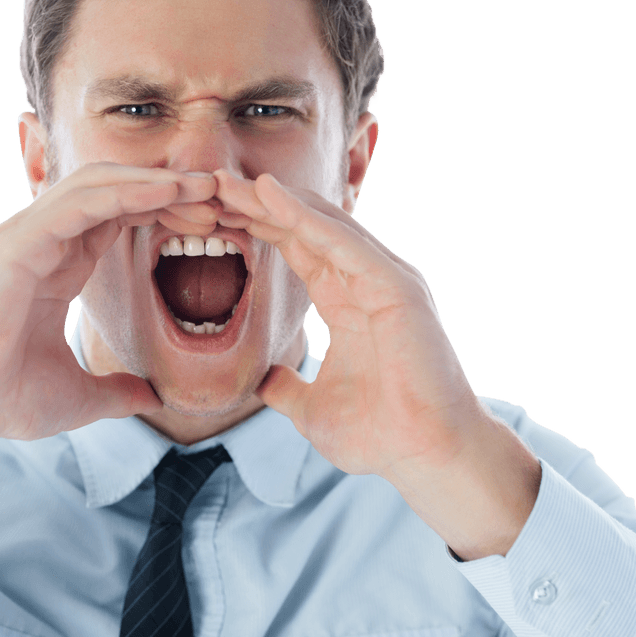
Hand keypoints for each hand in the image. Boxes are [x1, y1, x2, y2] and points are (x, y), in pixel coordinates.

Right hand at [0, 163, 218, 489]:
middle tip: (222, 196)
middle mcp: (43, 240)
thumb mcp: (79, 396)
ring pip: (100, 185)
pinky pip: (80, 202)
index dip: (167, 213)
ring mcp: (27, 236)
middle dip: (170, 190)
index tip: (216, 223)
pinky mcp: (17, 243)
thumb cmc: (1, 400)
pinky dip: (126, 191)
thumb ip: (116, 392)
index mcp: (58, 264)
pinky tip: (168, 192)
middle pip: (117, 192)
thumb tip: (151, 399)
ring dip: (156, 182)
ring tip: (205, 186)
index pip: (120, 218)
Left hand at [214, 169, 540, 558]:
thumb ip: (287, 388)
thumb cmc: (381, 434)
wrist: (425, 456)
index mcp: (345, 299)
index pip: (294, 248)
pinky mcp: (396, 284)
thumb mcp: (312, 408)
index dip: (255, 226)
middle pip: (302, 227)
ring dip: (272, 201)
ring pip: (320, 224)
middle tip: (210, 182)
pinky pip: (343, 241)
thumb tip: (264, 381)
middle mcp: (364, 279)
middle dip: (256, 204)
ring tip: (229, 180)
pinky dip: (306, 216)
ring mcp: (383, 277)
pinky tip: (271, 196)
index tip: (211, 211)